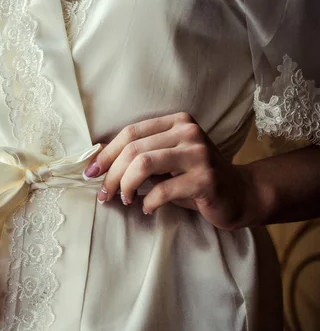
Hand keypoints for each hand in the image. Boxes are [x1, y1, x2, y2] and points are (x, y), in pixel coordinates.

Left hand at [84, 112, 258, 229]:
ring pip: (144, 164)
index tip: (90, 173)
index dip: (105, 154)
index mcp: (177, 122)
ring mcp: (199, 154)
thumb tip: (97, 159)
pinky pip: (164, 190)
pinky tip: (147, 208)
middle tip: (104, 195)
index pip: (130, 133)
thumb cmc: (194, 179)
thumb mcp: (165, 161)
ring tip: (126, 200)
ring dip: (126, 186)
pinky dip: (149, 202)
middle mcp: (189, 132)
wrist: (240, 194)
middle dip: (112, 175)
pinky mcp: (206, 179)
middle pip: (134, 149)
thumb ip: (139, 156)